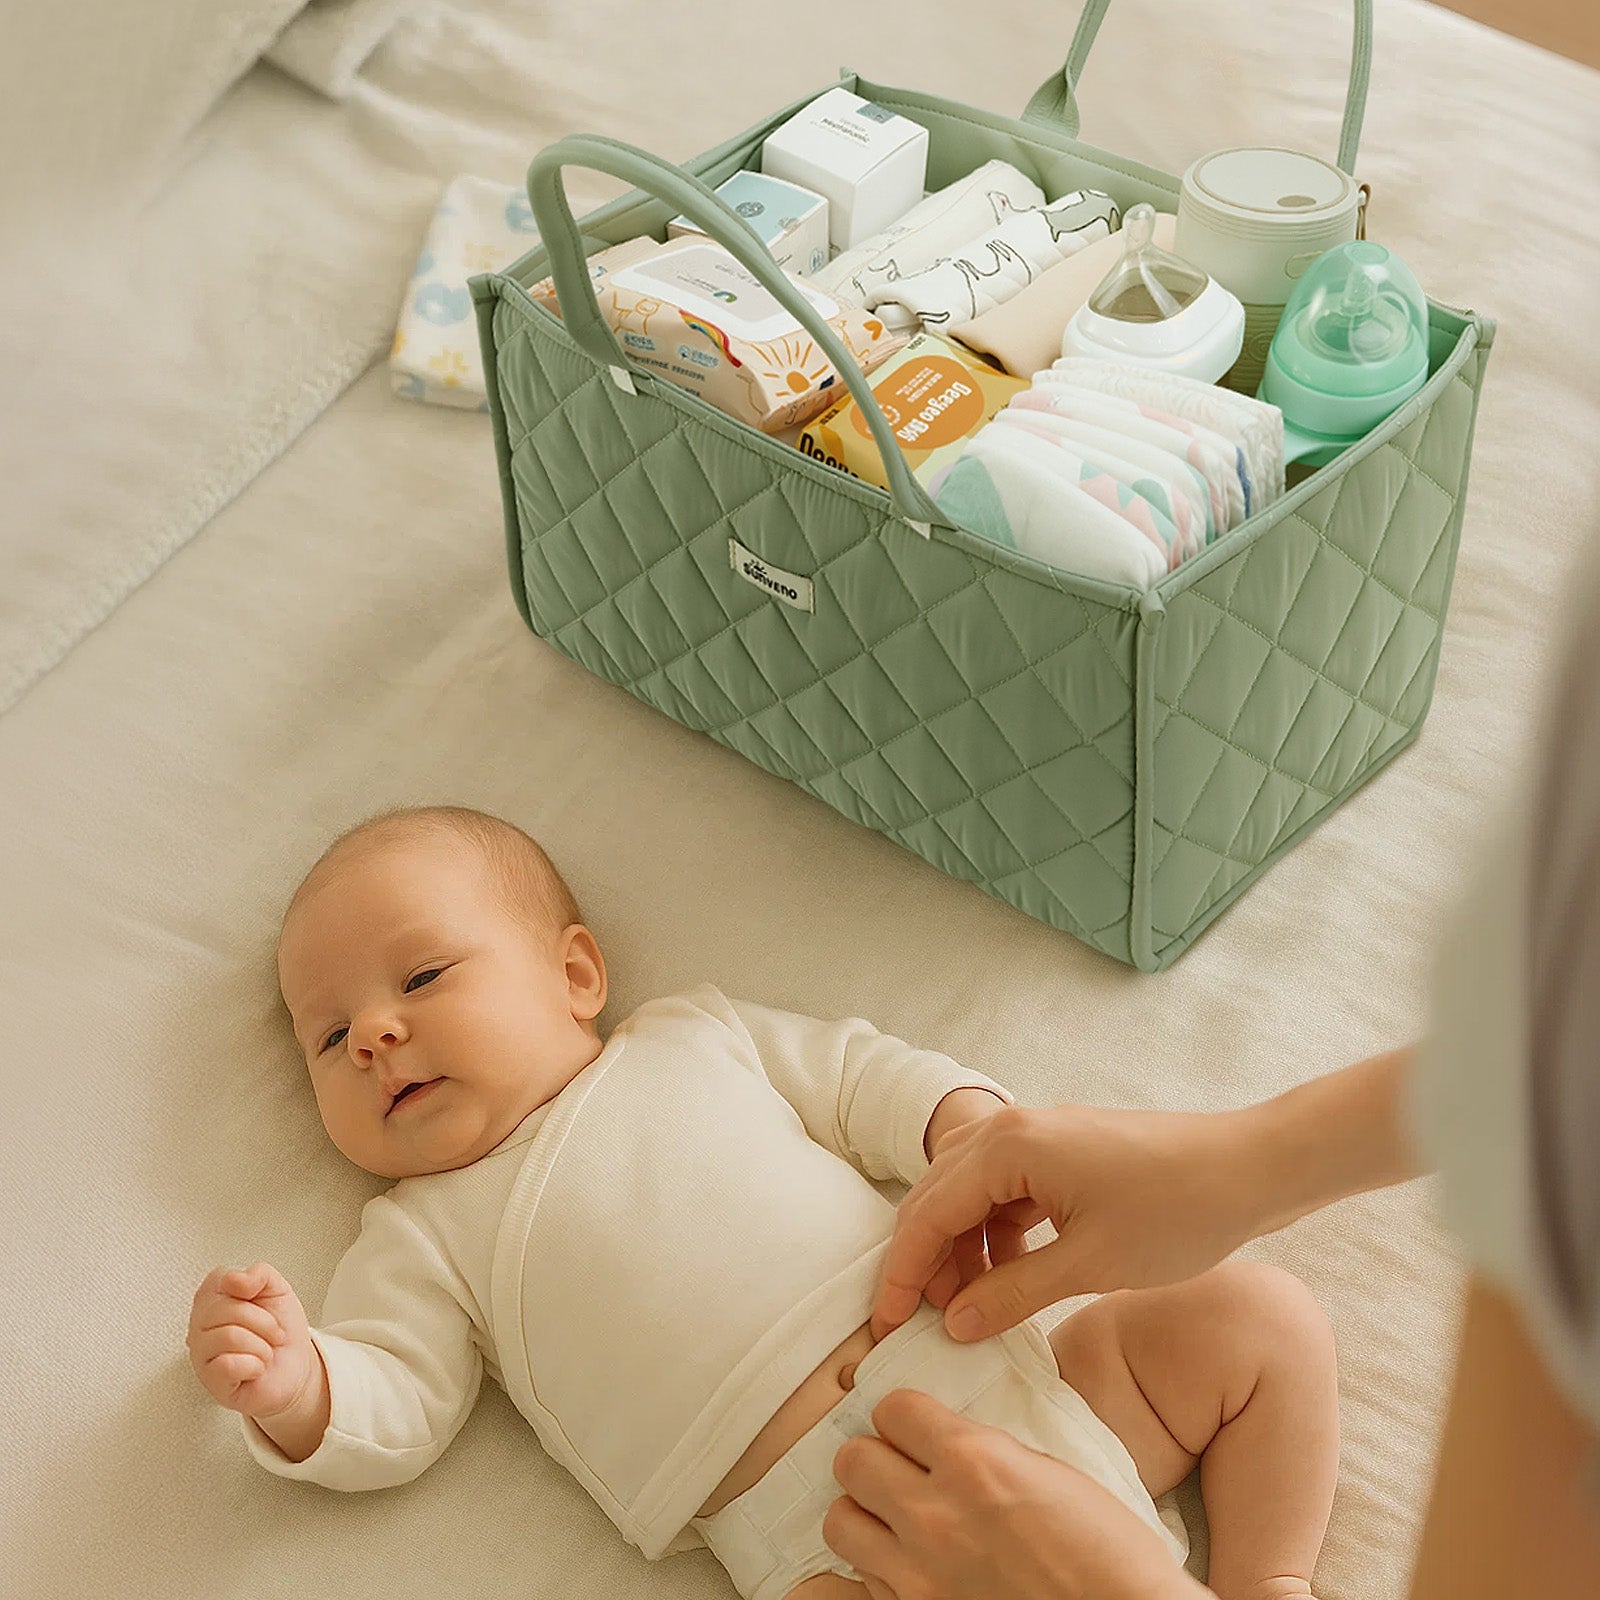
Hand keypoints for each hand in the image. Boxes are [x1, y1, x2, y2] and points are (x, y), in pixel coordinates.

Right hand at [187, 1261, 317, 1421]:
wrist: (295, 1367)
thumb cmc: (280, 1328)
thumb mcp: (277, 1290)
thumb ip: (259, 1273)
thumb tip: (233, 1279)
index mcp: (213, 1296)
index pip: (222, 1278)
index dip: (253, 1289)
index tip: (261, 1302)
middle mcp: (199, 1322)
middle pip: (230, 1310)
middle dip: (265, 1322)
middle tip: (273, 1333)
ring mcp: (200, 1353)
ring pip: (230, 1337)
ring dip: (262, 1346)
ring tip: (264, 1352)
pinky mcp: (209, 1380)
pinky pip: (229, 1365)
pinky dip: (255, 1366)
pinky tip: (255, 1369)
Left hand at [824, 1388, 1203, 1599]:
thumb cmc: (1106, 1553)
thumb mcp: (1047, 1473)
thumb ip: (985, 1453)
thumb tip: (943, 1444)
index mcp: (975, 1462)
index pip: (892, 1409)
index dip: (903, 1417)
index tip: (914, 1429)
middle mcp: (936, 1515)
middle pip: (852, 1461)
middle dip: (874, 1460)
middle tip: (898, 1472)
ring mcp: (920, 1576)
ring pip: (840, 1523)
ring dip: (864, 1517)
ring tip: (893, 1522)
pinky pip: (852, 1588)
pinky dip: (863, 1577)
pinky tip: (890, 1572)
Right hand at [872, 1102, 1253, 1342]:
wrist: (1250, 1168)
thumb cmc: (1178, 1211)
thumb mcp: (1090, 1265)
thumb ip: (1012, 1293)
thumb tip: (954, 1323)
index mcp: (1008, 1147)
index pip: (926, 1214)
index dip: (903, 1275)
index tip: (889, 1327)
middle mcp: (1011, 1129)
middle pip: (936, 1198)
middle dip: (924, 1263)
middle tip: (921, 1325)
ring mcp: (1037, 1135)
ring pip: (969, 1196)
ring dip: (960, 1251)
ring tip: (970, 1311)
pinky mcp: (1061, 1150)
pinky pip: (1004, 1192)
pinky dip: (995, 1235)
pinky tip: (1009, 1278)